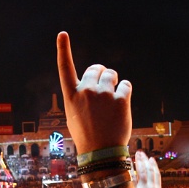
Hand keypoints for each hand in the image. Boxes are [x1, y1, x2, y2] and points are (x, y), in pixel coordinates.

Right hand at [56, 32, 131, 153]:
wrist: (101, 153)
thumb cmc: (88, 134)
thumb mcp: (75, 114)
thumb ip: (81, 95)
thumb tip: (96, 81)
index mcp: (71, 95)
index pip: (65, 68)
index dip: (63, 49)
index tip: (62, 34)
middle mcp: (85, 91)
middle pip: (96, 68)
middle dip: (102, 75)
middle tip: (104, 91)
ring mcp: (103, 95)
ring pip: (112, 74)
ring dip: (113, 83)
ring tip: (112, 101)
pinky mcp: (120, 100)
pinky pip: (125, 84)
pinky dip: (125, 92)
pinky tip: (121, 106)